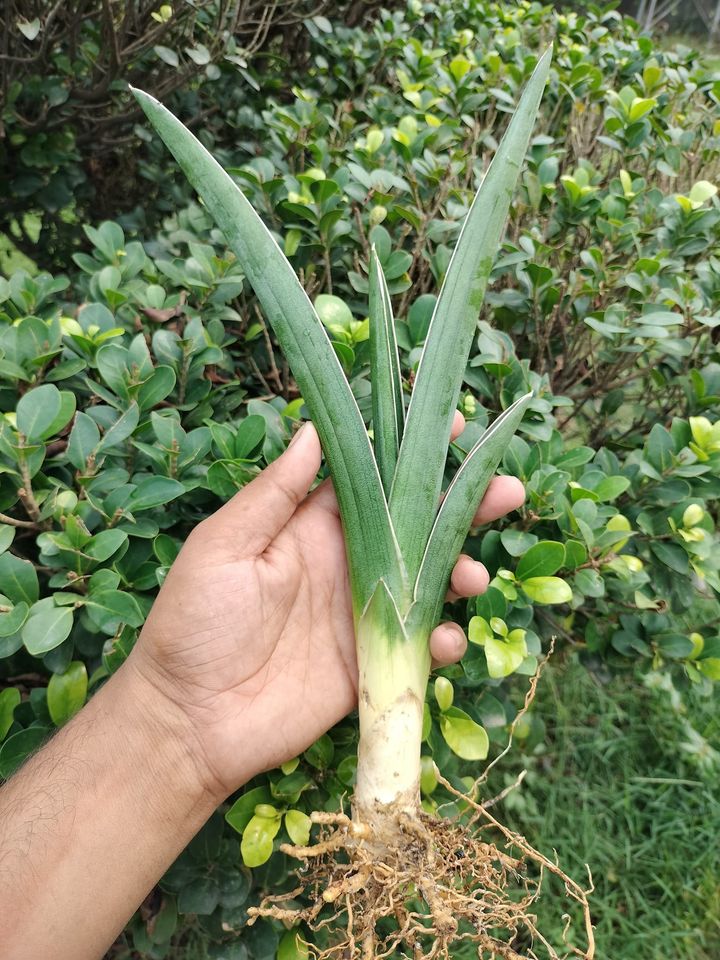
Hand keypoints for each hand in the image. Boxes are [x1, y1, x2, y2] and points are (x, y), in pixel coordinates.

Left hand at [130, 414, 524, 800]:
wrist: (190, 720)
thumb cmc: (194, 624)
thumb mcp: (223, 547)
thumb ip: (274, 494)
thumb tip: (313, 430)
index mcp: (311, 528)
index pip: (373, 480)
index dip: (412, 454)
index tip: (452, 426)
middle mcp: (345, 564)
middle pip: (416, 526)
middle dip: (463, 505)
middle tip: (506, 490)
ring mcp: (361, 615)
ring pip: (429, 582)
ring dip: (461, 571)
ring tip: (473, 575)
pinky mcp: (370, 664)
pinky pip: (419, 644)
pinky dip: (442, 640)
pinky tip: (446, 638)